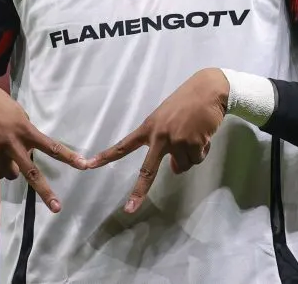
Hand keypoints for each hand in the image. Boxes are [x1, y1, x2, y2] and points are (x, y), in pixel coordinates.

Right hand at [0, 75, 86, 212]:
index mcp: (24, 129)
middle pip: (32, 172)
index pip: (51, 146)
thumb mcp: (17, 112)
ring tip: (4, 152)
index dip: (68, 157)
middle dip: (45, 192)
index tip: (84, 165)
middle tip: (57, 207)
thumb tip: (29, 150)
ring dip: (12, 168)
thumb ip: (26, 131)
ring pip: (11, 175)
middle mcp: (12, 143)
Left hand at [87, 67, 228, 212]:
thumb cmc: (187, 102)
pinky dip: (202, 151)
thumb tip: (175, 169)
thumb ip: (167, 145)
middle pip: (147, 170)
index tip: (88, 165)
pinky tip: (204, 134)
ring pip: (183, 166)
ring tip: (195, 134)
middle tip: (130, 208)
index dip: (106, 156)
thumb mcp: (169, 121)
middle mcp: (159, 136)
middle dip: (138, 191)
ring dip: (191, 155)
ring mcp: (176, 141)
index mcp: (148, 128)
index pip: (123, 145)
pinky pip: (197, 159)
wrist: (209, 89)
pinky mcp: (193, 144)